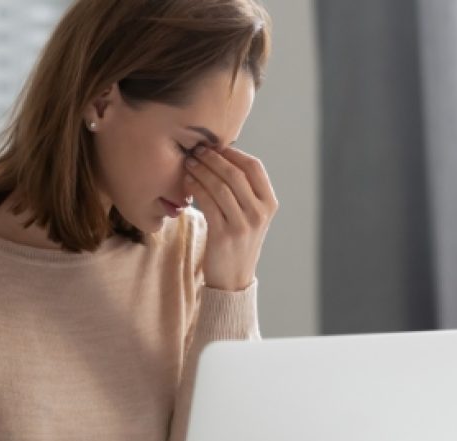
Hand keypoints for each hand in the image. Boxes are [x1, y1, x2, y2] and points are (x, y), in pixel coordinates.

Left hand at [183, 145, 278, 290]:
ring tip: (189, 163)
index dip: (233, 153)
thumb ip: (244, 191)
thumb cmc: (238, 242)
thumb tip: (223, 156)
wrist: (233, 279)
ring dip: (202, 170)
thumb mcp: (250, 216)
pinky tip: (187, 182)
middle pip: (235, 174)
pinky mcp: (224, 235)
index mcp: (269, 204)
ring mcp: (243, 224)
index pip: (254, 167)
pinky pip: (207, 202)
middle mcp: (260, 213)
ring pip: (220, 186)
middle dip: (213, 158)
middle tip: (197, 150)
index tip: (215, 146)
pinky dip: (196, 188)